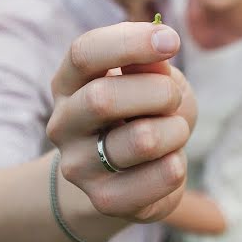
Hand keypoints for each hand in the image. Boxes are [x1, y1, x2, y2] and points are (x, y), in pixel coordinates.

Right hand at [46, 21, 194, 223]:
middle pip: (103, 98)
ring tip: (174, 133)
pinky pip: (159, 177)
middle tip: (173, 99)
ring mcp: (79, 165)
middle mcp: (63, 123)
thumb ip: (151, 65)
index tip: (172, 41)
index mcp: (69, 82)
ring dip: (174, 130)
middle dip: (159, 93)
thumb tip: (157, 54)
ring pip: (141, 140)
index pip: (83, 53)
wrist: (128, 178)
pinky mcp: (105, 200)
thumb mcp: (152, 79)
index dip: (129, 42)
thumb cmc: (144, 113)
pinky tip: (170, 163)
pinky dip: (177, 165)